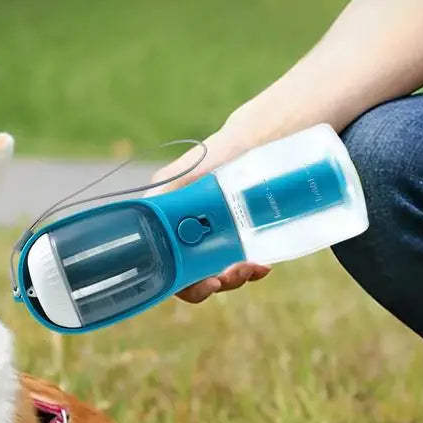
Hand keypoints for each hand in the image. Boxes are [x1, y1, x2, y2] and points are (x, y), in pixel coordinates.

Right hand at [148, 134, 271, 303]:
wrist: (259, 141)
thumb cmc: (225, 150)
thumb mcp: (195, 168)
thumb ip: (174, 184)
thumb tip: (161, 201)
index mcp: (164, 216)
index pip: (162, 261)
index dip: (181, 280)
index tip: (210, 281)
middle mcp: (181, 229)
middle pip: (186, 273)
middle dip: (213, 280)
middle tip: (237, 272)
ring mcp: (205, 236)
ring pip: (210, 272)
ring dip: (233, 276)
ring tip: (255, 267)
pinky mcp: (228, 238)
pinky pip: (230, 263)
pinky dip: (246, 269)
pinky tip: (262, 265)